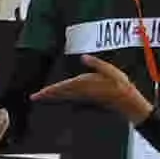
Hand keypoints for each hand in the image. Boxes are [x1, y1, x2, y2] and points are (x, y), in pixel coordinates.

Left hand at [30, 66, 150, 124]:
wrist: (126, 102)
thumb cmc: (119, 84)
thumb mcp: (109, 69)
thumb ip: (95, 63)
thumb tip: (82, 57)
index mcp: (84, 83)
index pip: (62, 86)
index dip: (49, 90)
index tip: (38, 93)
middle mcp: (81, 92)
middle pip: (59, 93)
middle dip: (46, 95)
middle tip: (33, 97)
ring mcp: (83, 97)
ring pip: (63, 97)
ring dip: (51, 97)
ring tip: (41, 97)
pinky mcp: (86, 100)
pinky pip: (69, 98)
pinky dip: (61, 98)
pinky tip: (57, 97)